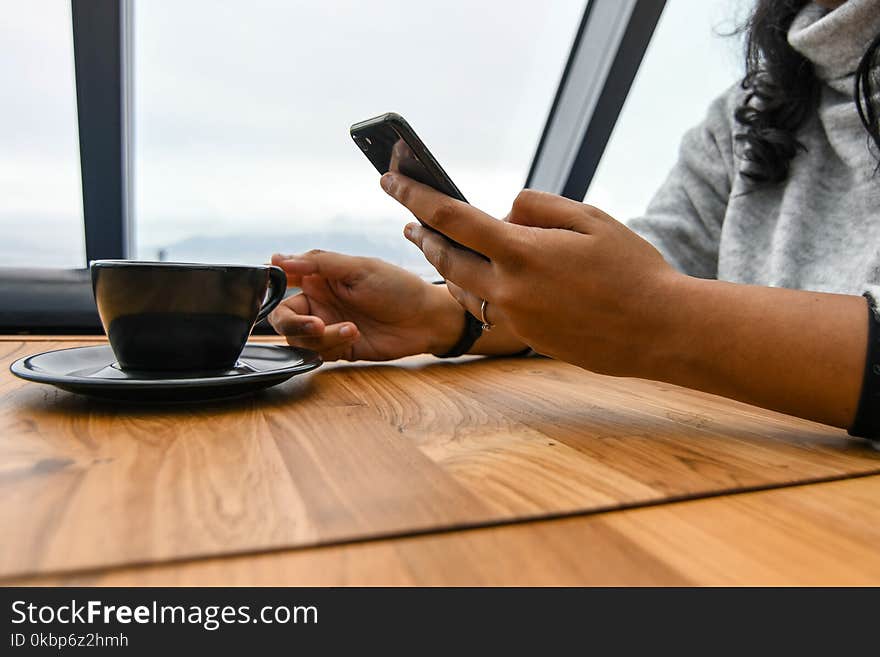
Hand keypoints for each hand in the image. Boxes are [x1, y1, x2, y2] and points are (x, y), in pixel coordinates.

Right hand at [267, 250, 464, 361]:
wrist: (425, 320)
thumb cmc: (398, 287)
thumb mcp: (358, 268)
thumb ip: (318, 263)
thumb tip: (278, 259)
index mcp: (320, 277)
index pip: (282, 280)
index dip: (271, 287)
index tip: (274, 292)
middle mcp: (319, 302)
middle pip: (283, 317)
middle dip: (294, 324)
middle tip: (315, 325)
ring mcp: (328, 326)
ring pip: (299, 339)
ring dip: (321, 337)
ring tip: (350, 328)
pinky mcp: (338, 348)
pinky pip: (318, 353)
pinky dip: (332, 346)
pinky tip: (354, 335)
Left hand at [380, 172, 682, 377]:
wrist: (660, 330)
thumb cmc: (632, 269)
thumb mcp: (591, 219)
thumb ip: (539, 207)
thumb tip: (505, 212)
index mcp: (522, 252)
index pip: (450, 217)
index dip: (414, 195)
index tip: (389, 179)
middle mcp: (509, 289)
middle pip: (445, 258)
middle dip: (423, 236)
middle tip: (408, 221)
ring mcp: (515, 318)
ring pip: (462, 289)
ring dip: (445, 265)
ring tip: (436, 245)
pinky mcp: (527, 337)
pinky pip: (487, 309)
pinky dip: (474, 289)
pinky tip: (476, 279)